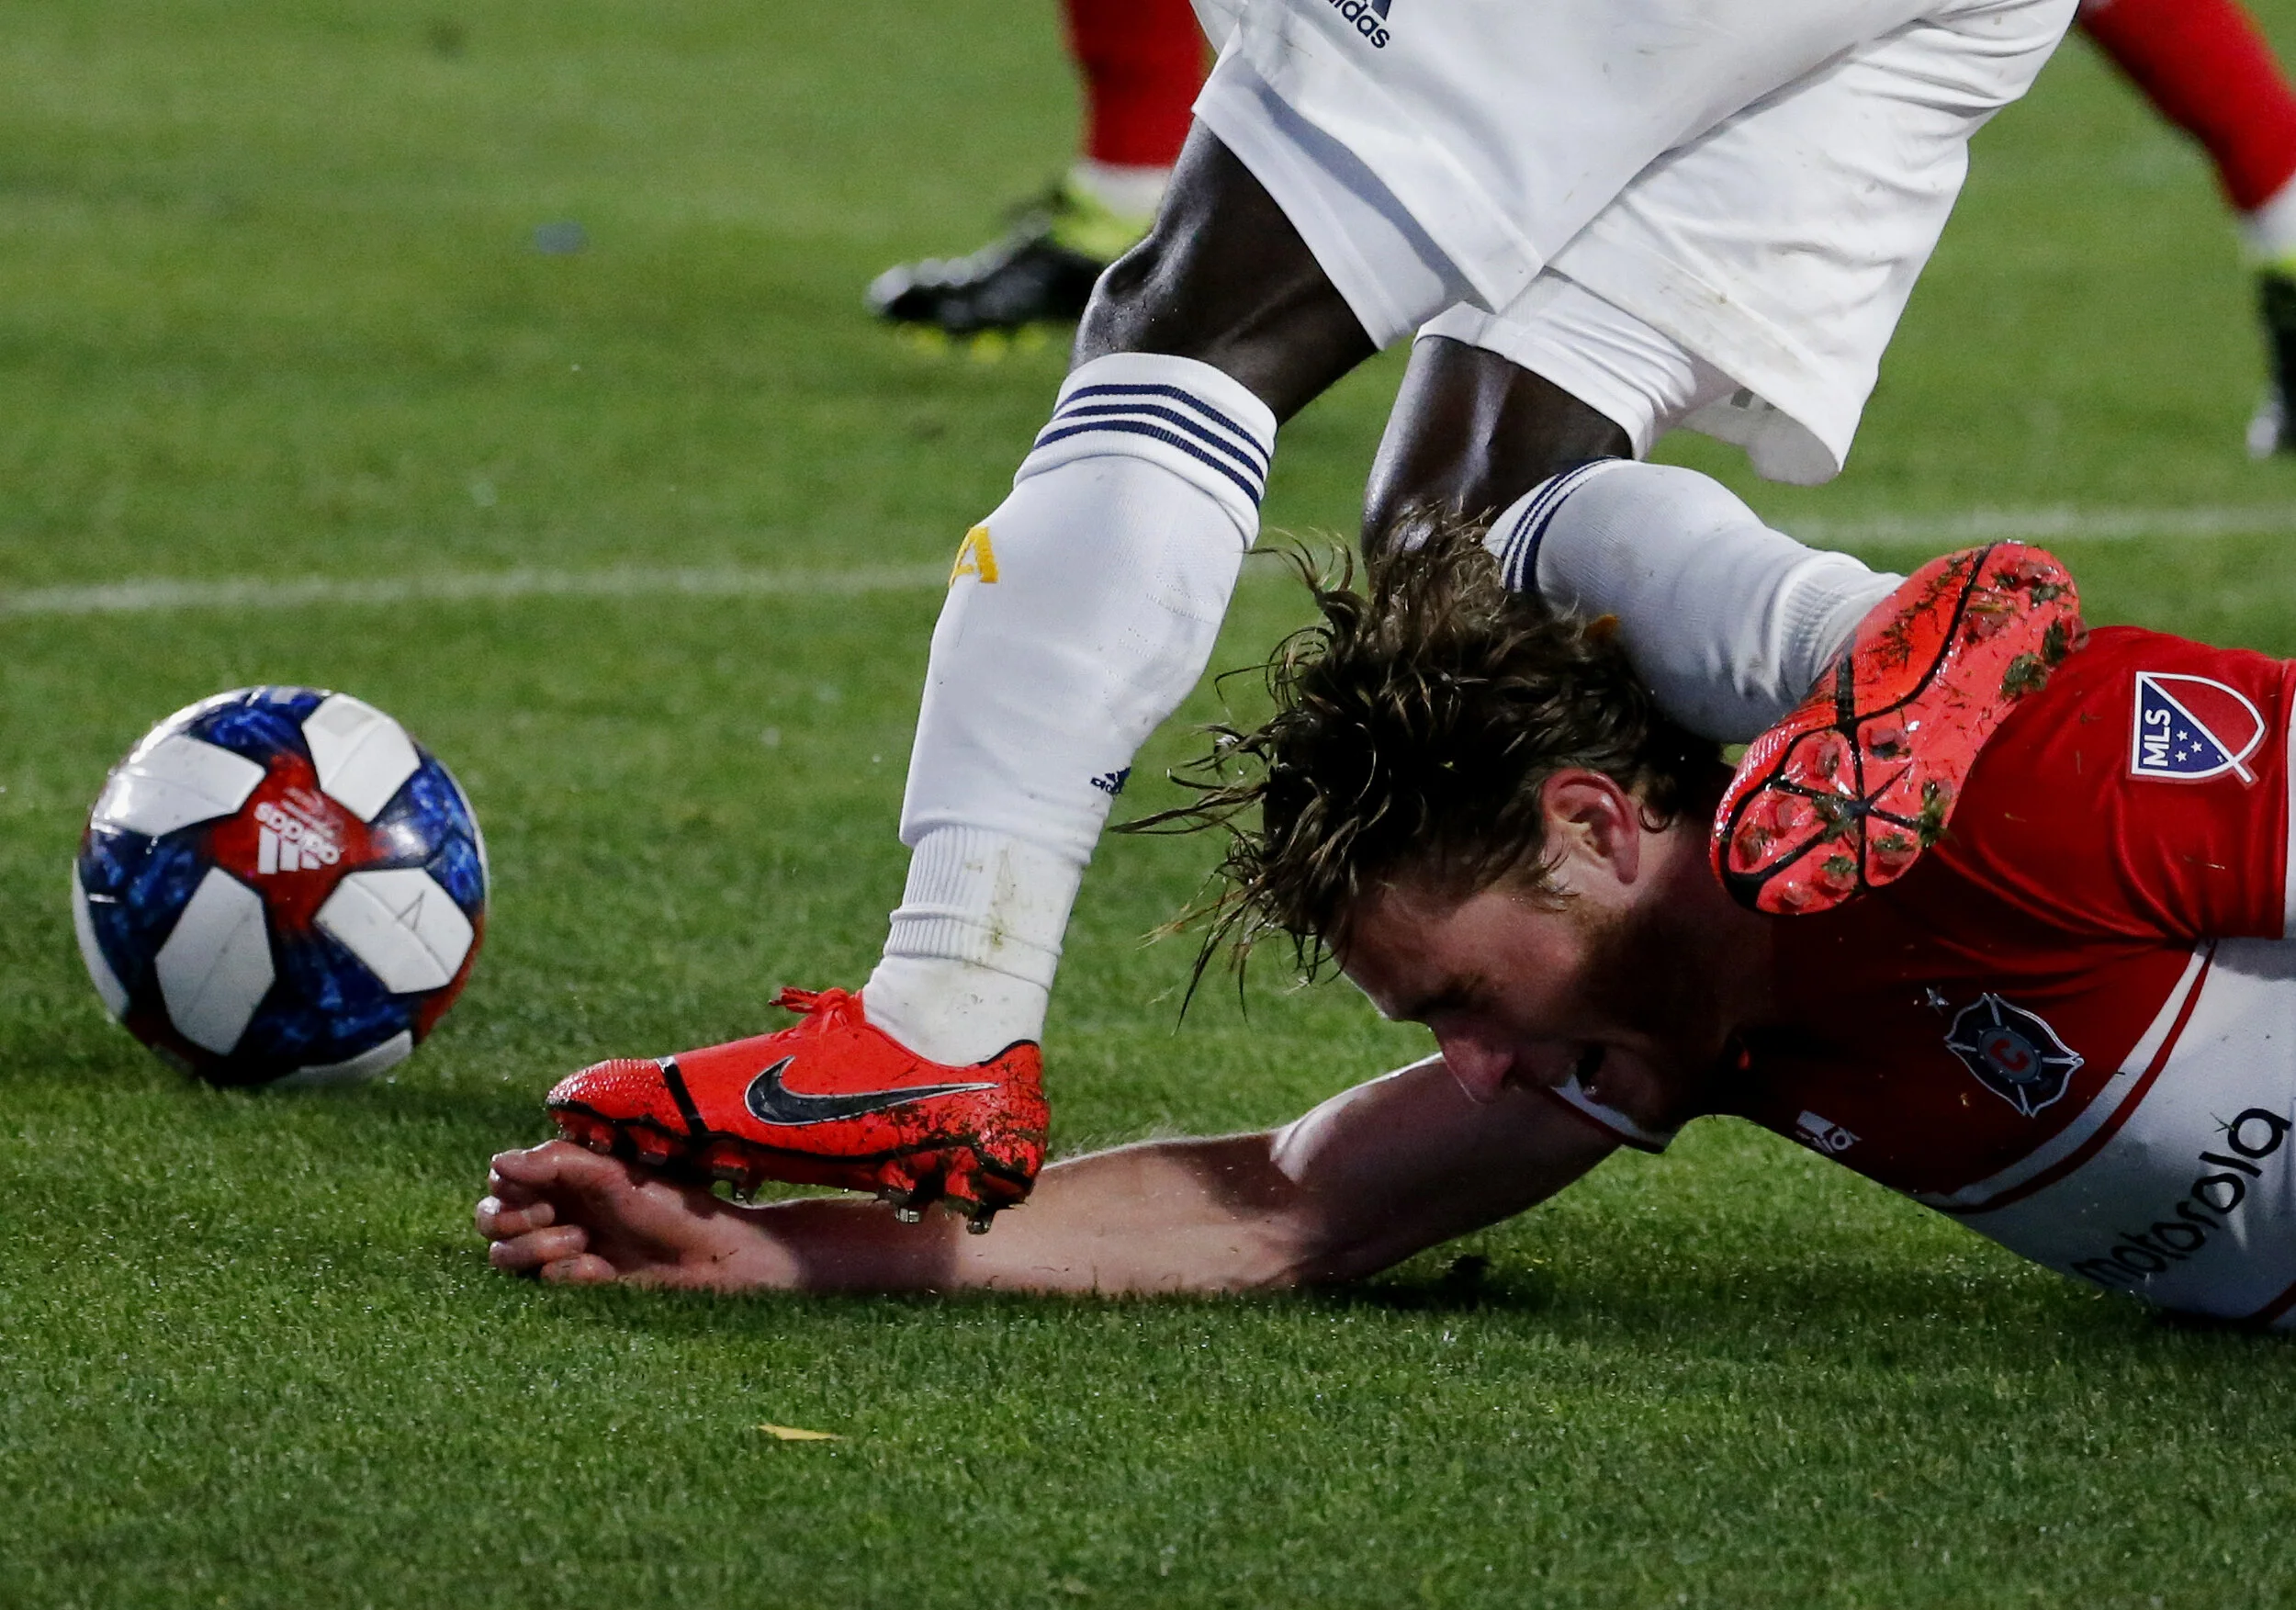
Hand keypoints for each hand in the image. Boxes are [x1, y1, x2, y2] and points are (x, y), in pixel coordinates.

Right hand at [476, 1140, 786, 1288]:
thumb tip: (498, 1161)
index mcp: (559, 1176)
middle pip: (489, 1221)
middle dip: (515, 1223)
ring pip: (503, 1256)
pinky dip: (569, 1274)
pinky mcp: (570, 1282)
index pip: (499, 1179)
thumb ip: (555, 1162)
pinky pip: (541, 1283)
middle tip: (557, 1219)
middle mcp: (552, 1209)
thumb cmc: (667, 1205)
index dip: (509, 1190)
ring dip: (540, 1249)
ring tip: (586, 1242)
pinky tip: (605, 1271)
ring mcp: (558, 1247)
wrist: (705, 1256)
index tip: (545, 1195)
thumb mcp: (612, 1174)